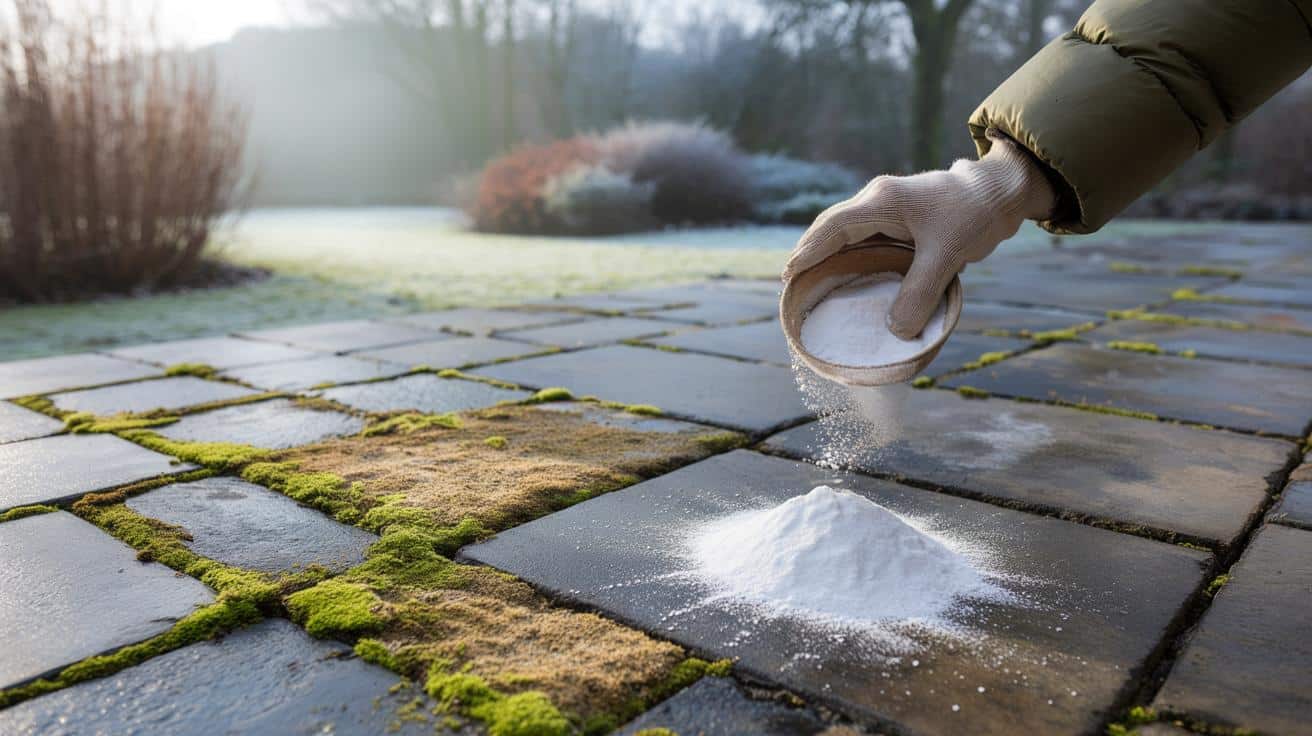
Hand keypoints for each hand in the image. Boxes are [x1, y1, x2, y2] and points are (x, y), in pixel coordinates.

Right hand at [783, 132, 1055, 338]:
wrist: (1001, 191)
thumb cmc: (974, 215)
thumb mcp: (947, 256)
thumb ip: (920, 293)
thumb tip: (895, 331)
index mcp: (882, 201)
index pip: (833, 226)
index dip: (809, 251)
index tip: (790, 275)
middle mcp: (877, 200)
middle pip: (830, 226)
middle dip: (809, 253)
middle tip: (790, 284)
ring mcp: (886, 206)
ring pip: (845, 231)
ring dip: (827, 254)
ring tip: (809, 282)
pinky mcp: (898, 216)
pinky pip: (863, 236)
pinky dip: (849, 255)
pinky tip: (845, 275)